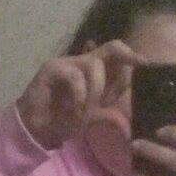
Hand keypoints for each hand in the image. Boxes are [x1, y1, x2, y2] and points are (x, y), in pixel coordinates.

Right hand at [17, 40, 144, 149]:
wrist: (36, 129)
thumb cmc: (63, 119)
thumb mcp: (92, 112)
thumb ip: (108, 103)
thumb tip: (127, 99)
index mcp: (94, 70)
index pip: (118, 57)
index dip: (130, 67)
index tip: (139, 78)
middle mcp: (82, 61)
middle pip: (112, 47)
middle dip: (128, 56)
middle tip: (139, 67)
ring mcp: (67, 63)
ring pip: (94, 65)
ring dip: (96, 91)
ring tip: (87, 110)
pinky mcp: (51, 68)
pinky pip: (74, 76)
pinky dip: (79, 96)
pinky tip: (74, 109)